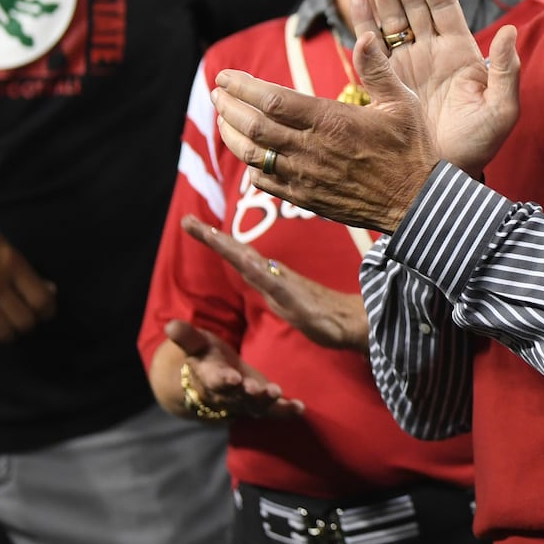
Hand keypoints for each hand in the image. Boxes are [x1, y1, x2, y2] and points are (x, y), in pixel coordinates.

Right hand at [0, 199, 55, 341]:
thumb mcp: (3, 245)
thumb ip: (25, 270)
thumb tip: (50, 290)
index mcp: (11, 263)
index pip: (41, 300)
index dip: (47, 311)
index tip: (44, 312)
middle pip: (24, 322)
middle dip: (28, 324)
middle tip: (23, 319)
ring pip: (2, 333)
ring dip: (8, 333)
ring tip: (6, 326)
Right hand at [164, 318, 303, 419]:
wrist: (211, 380)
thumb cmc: (206, 356)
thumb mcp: (196, 344)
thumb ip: (186, 336)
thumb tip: (170, 326)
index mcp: (210, 377)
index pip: (216, 381)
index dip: (223, 380)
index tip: (232, 378)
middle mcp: (227, 395)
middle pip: (238, 397)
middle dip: (248, 394)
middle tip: (258, 389)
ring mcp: (244, 403)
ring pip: (255, 407)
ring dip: (267, 402)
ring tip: (278, 393)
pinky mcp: (259, 404)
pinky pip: (273, 412)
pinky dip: (286, 412)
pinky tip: (300, 408)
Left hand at [181, 215, 368, 351]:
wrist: (357, 323)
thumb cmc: (329, 314)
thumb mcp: (293, 304)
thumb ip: (278, 291)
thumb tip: (265, 280)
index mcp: (273, 277)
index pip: (240, 255)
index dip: (218, 241)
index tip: (194, 226)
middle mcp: (276, 275)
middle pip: (238, 252)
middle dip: (211, 237)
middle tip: (186, 220)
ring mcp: (284, 284)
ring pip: (248, 262)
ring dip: (226, 247)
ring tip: (204, 232)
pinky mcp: (293, 298)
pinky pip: (270, 282)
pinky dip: (253, 269)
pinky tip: (239, 260)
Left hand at [210, 56, 439, 232]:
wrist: (417, 203)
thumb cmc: (413, 150)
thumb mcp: (402, 102)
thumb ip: (377, 68)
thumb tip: (364, 35)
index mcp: (331, 120)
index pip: (272, 100)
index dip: (242, 86)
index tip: (225, 76)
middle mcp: (312, 149)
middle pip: (253, 126)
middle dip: (228, 107)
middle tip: (217, 94)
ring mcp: (306, 176)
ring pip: (253, 155)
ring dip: (231, 136)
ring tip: (223, 120)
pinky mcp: (307, 199)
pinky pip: (267, 183)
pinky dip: (252, 167)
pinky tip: (250, 156)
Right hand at [351, 0, 521, 175]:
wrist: (446, 177)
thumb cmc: (479, 145)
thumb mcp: (501, 110)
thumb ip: (507, 71)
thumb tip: (511, 31)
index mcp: (460, 53)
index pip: (444, 6)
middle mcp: (431, 53)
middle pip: (414, 4)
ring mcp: (406, 66)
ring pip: (391, 20)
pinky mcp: (385, 83)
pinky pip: (372, 47)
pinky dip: (363, 24)